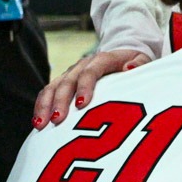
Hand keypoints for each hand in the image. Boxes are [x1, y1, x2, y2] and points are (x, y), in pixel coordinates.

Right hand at [34, 48, 149, 128]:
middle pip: (67, 81)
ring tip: (40, 125)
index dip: (84, 87)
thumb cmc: (134, 64)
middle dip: (60, 101)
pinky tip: (38, 124)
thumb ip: (139, 64)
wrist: (122, 56)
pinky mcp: (63, 82)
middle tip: (57, 120)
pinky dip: (41, 107)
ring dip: (44, 106)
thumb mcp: (143, 60)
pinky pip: (47, 93)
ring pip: (52, 87)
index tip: (81, 105)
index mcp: (102, 59)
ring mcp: (70, 73)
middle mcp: (82, 64)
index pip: (90, 72)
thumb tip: (129, 68)